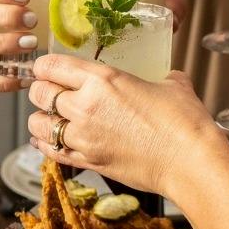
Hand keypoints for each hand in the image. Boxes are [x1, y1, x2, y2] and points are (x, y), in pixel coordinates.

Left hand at [25, 58, 223, 195]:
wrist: (190, 163)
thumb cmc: (185, 122)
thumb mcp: (172, 85)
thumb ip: (159, 78)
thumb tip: (164, 79)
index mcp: (102, 79)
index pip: (52, 66)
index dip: (45, 65)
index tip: (48, 68)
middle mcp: (85, 106)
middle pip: (39, 93)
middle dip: (41, 90)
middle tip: (51, 90)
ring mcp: (83, 137)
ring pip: (38, 124)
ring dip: (41, 118)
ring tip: (51, 117)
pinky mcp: (88, 162)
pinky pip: (51, 151)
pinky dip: (45, 144)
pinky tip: (49, 140)